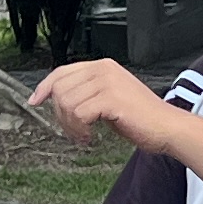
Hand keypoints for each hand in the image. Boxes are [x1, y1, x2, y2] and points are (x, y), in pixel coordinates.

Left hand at [29, 60, 172, 146]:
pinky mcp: (111, 98)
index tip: (35, 100)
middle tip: (74, 130)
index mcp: (103, 66)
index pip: (62, 71)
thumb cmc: (141, 118)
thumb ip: (88, 93)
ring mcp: (107, 82)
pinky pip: (78, 113)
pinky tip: (90, 137)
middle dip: (60, 114)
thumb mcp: (110, 99)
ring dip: (70, 125)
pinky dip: (79, 130)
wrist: (167, 127)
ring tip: (84, 136)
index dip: (45, 86)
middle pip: (60, 88)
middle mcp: (103, 69)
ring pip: (67, 102)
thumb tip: (60, 100)